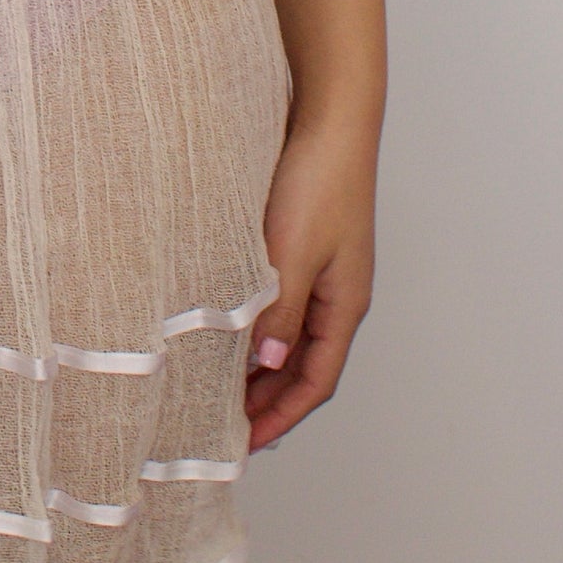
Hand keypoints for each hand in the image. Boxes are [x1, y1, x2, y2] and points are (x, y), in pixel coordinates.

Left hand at [245, 113, 376, 452]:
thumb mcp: (293, 252)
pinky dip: (257, 325)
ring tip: (218, 386)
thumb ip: (279, 310)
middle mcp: (337, 293)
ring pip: (290, 335)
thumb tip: (265, 365)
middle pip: (303, 364)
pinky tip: (227, 327)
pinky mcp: (304, 245)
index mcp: (344, 304)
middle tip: (224, 425)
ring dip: (260, 364)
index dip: (281, 415)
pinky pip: (281, 303)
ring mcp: (323, 270)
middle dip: (268, 399)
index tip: (246, 444)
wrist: (331, 119)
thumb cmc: (320, 181)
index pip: (315, 381)